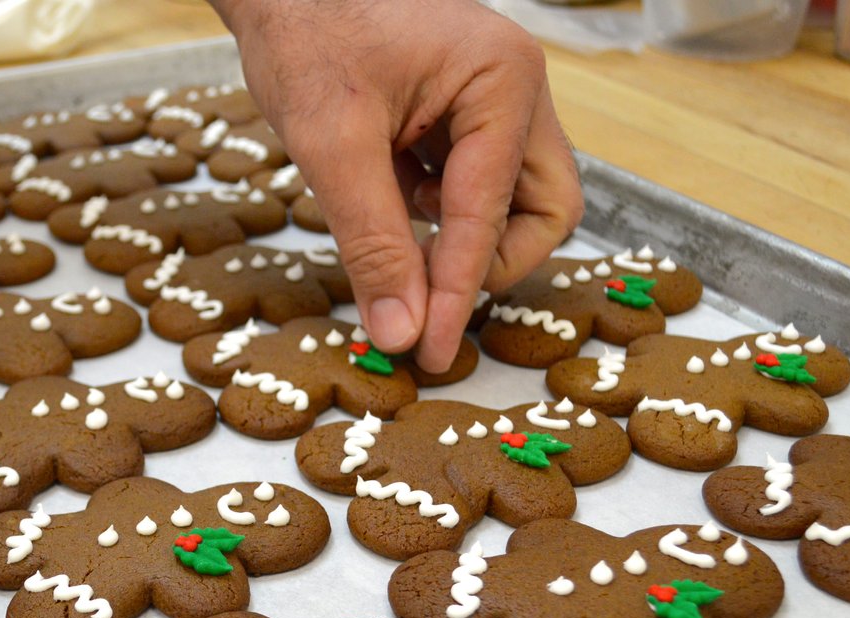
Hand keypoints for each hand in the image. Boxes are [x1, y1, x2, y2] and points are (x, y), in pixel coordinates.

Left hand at [210, 0, 582, 370]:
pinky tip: (387, 200)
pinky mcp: (465, 117)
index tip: (430, 350)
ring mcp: (496, 102)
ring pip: (516, 204)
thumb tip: (401, 330)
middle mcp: (516, 89)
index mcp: (502, 80)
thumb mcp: (331, 147)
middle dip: (489, 262)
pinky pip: (474, 188)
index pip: (492, 215)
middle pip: (543, 211)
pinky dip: (437, 216)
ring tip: (395, 233)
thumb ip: (372, 243)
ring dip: (463, 238)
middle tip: (424, 295)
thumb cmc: (306, 34)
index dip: (457, 292)